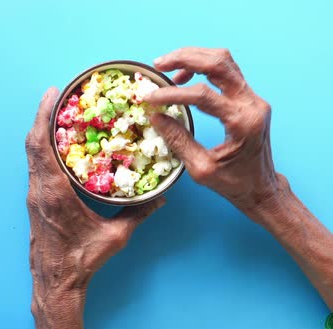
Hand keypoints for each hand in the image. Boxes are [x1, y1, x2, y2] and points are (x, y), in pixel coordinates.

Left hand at [25, 87, 163, 328]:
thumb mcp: (115, 236)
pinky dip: (43, 148)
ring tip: (58, 113)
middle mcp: (39, 189)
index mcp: (54, 192)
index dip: (43, 117)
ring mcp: (34, 195)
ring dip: (42, 131)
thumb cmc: (82, 259)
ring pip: (32, 154)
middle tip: (57, 95)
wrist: (56, 281)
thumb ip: (138, 214)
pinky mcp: (36, 201)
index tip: (52, 94)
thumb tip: (160, 197)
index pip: (41, 146)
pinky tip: (58, 144)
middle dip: (42, 116)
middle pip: (33, 144)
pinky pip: (36, 166)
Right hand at [144, 47, 284, 214]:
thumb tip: (156, 117)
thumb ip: (178, 140)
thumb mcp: (201, 168)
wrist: (261, 187)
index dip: (173, 93)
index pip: (203, 96)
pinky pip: (226, 72)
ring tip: (167, 66)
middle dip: (186, 58)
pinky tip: (184, 77)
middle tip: (158, 64)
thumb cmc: (234, 184)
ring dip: (194, 58)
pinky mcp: (249, 98)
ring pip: (224, 61)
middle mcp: (252, 104)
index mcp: (242, 122)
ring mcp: (253, 98)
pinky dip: (203, 67)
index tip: (150, 98)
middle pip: (219, 64)